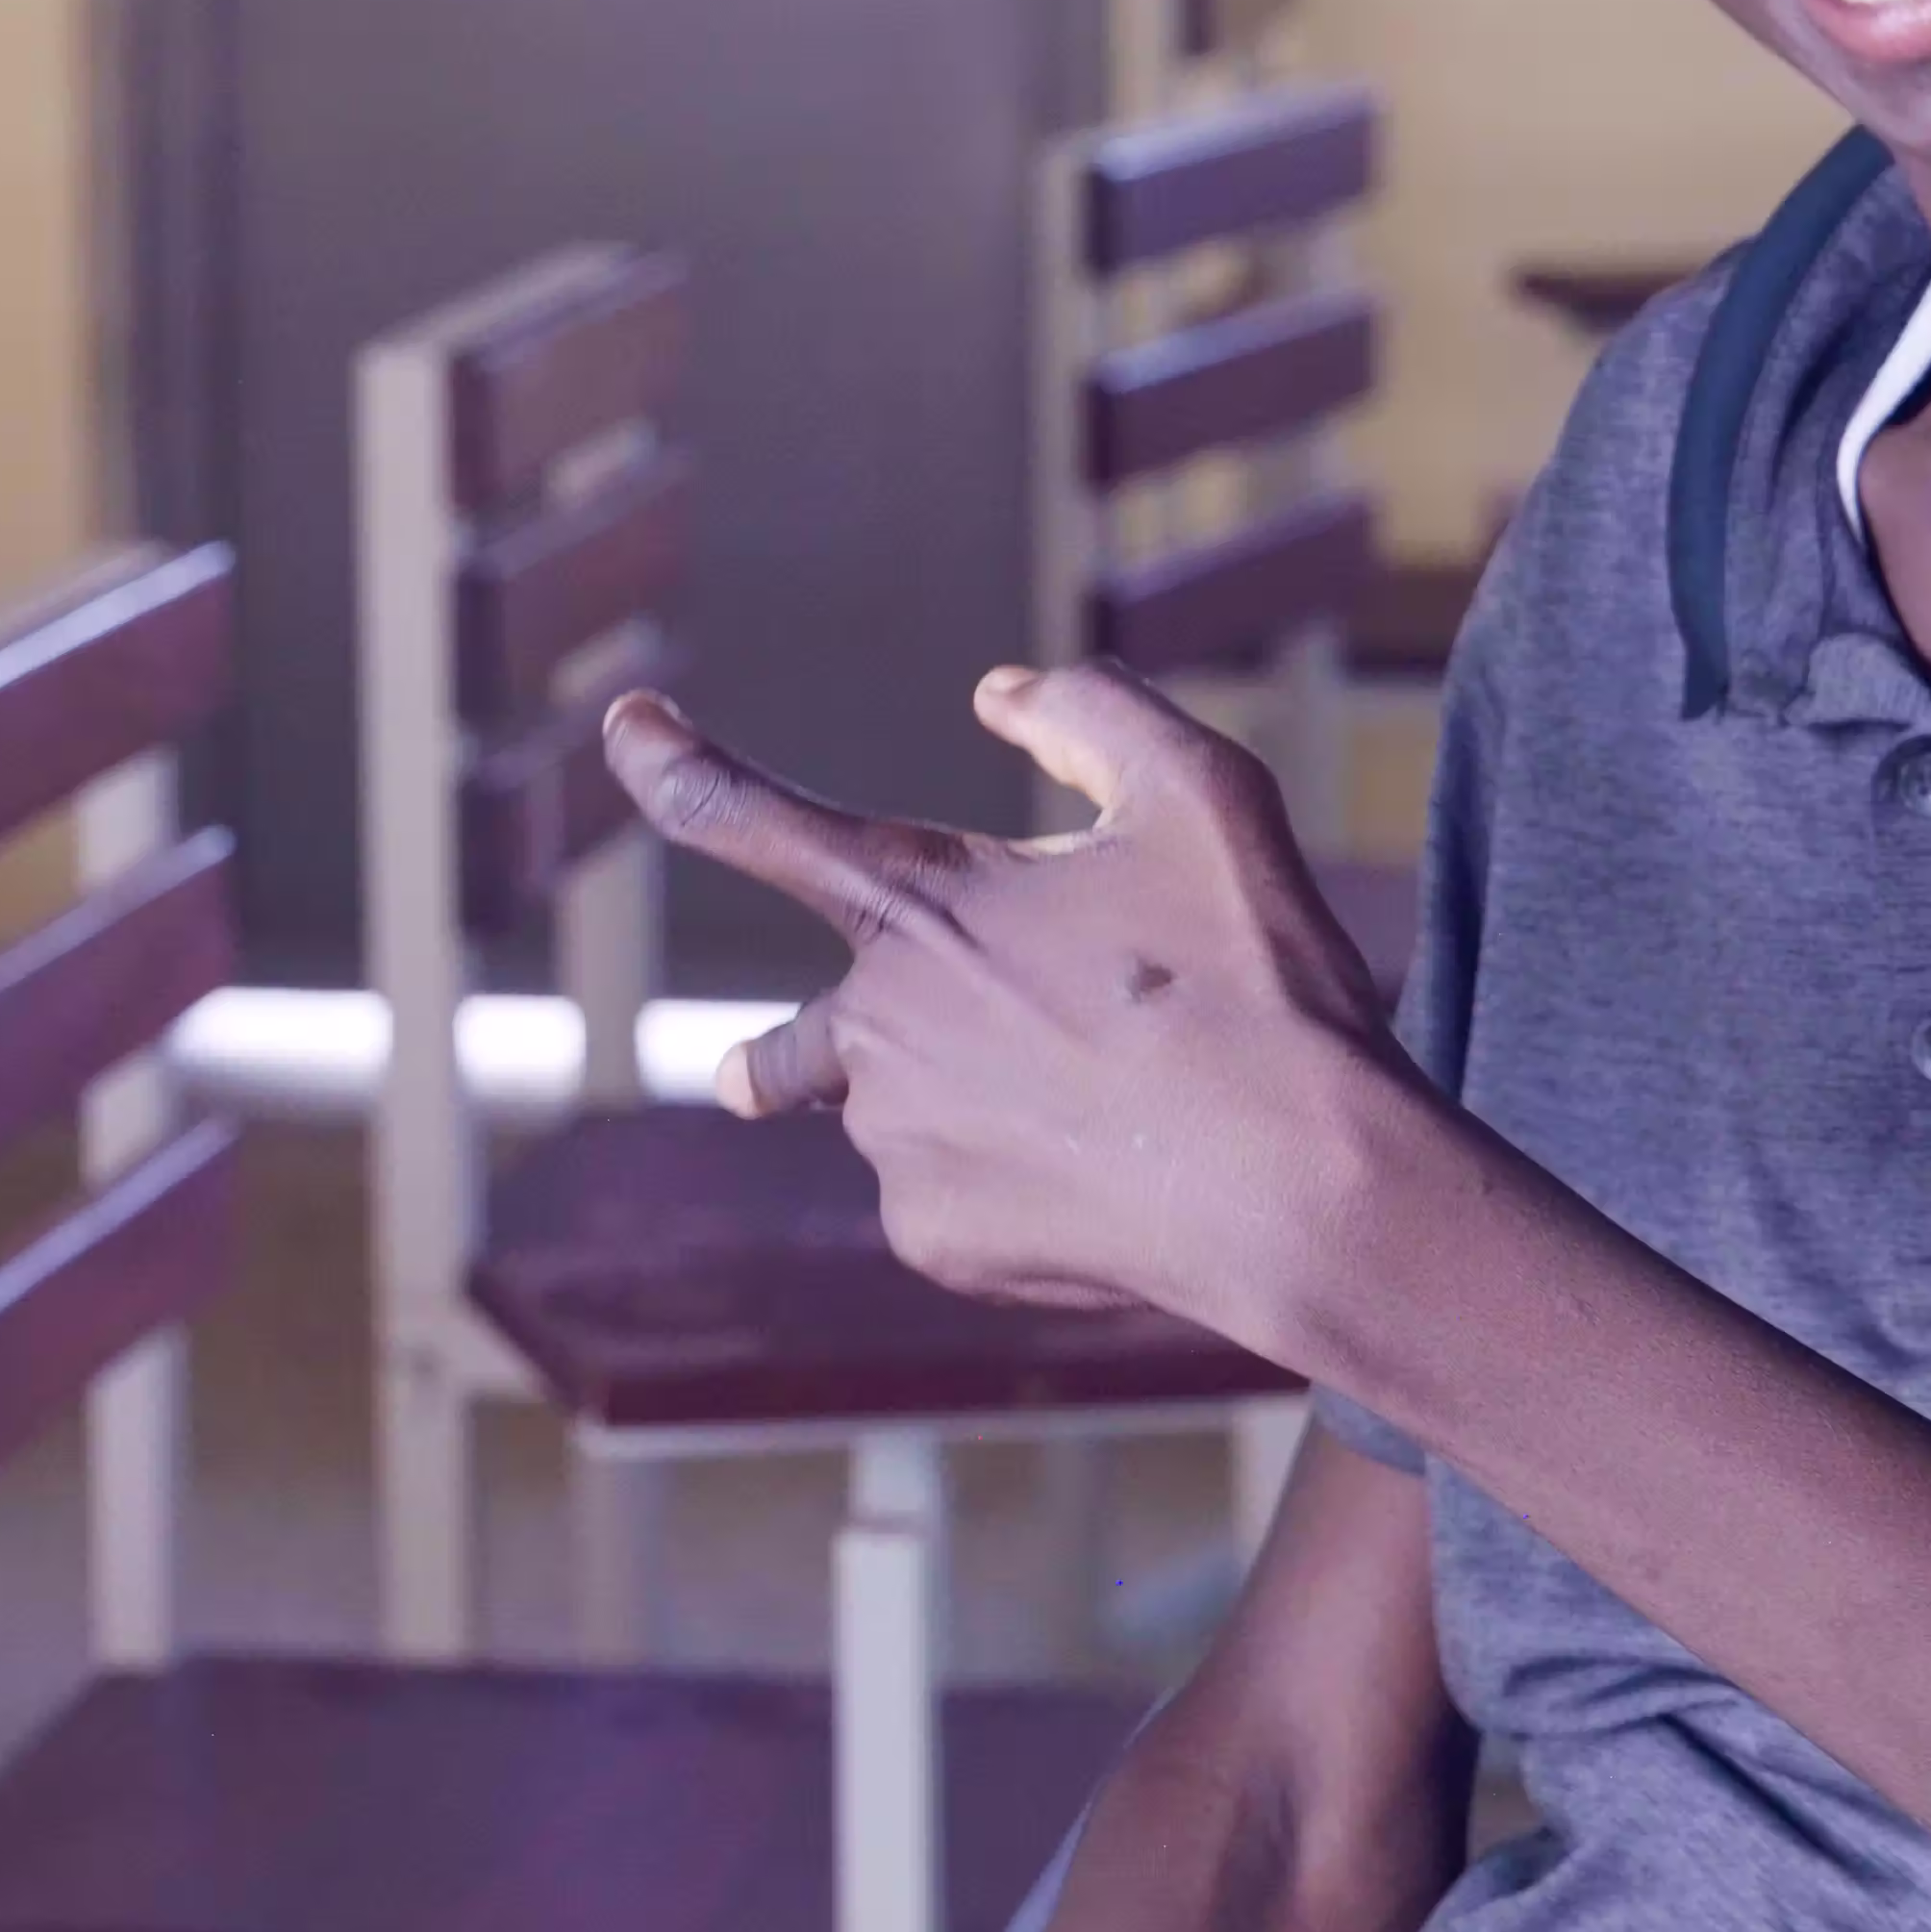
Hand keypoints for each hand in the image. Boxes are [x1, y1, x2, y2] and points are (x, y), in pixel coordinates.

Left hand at [601, 663, 1415, 1364]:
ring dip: (958, 1113)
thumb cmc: (1255, 984)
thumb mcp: (1202, 796)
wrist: (1305, 1190)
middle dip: (781, 1065)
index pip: (743, 817)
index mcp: (915, 905)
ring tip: (1089, 1126)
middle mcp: (870, 1026)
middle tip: (757, 1085)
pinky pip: (946, 1199)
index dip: (669, 764)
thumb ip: (1092, 715)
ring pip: (896, 1116)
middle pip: (799, 1042)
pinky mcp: (933, 1238)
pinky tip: (1104, 1185)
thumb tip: (999, 693)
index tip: (625, 726)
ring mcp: (893, 1142)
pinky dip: (1009, 1187)